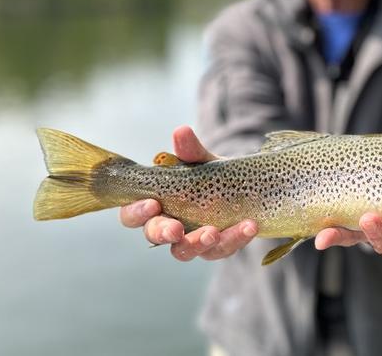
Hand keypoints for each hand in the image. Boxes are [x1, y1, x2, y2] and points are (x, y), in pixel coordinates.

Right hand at [119, 125, 257, 261]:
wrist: (244, 188)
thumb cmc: (210, 176)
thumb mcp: (203, 161)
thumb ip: (191, 151)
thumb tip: (181, 131)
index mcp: (155, 205)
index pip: (132, 214)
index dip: (137, 211)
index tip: (152, 204)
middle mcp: (168, 226)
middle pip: (154, 236)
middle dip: (163, 233)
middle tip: (176, 229)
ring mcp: (191, 241)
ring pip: (185, 251)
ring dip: (198, 243)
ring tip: (214, 232)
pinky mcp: (216, 248)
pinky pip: (222, 249)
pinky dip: (235, 238)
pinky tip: (249, 225)